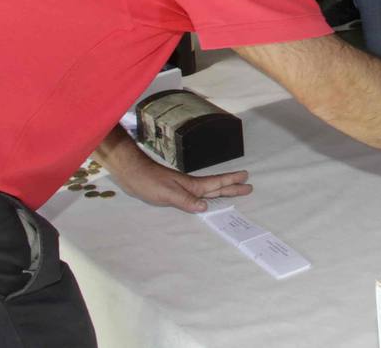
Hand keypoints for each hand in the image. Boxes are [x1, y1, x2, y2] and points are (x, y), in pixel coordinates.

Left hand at [106, 143, 252, 213]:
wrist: (132, 174)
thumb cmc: (149, 182)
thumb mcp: (168, 193)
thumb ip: (186, 200)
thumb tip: (205, 207)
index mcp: (192, 185)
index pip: (216, 184)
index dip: (231, 182)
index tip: (246, 178)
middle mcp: (190, 186)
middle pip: (216, 187)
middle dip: (232, 187)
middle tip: (248, 187)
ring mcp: (182, 189)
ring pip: (207, 191)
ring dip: (221, 191)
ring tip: (233, 192)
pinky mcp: (173, 192)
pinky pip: (196, 196)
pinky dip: (205, 198)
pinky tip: (203, 201)